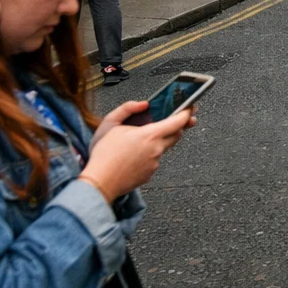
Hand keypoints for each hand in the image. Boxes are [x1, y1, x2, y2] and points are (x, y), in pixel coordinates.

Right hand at [78, 107, 193, 201]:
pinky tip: (133, 156)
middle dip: (176, 127)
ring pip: (163, 148)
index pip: (178, 121)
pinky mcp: (149, 174)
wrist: (98, 183)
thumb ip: (128, 108)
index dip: (186, 113)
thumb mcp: (110, 123)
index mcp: (150, 135)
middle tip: (172, 121)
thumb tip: (144, 104)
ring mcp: (154, 163)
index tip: (189, 107)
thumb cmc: (103, 155)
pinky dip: (149, 155)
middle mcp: (156, 149)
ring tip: (137, 142)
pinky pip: (154, 160)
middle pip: (176, 135)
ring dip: (158, 142)